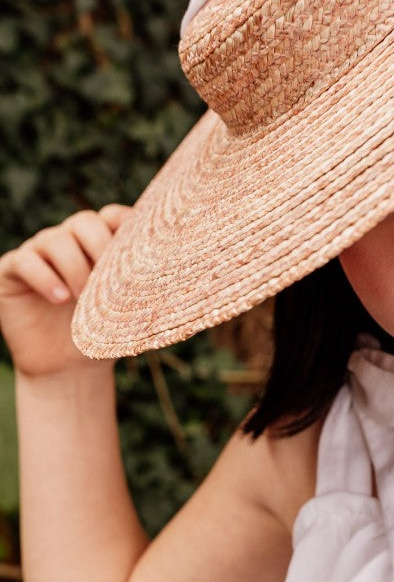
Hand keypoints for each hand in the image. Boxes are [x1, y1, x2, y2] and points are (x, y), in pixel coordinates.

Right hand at [0, 205, 133, 377]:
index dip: (125, 223)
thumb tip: (188, 266)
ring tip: (82, 299)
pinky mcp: (12, 269)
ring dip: (74, 268)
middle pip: (85, 221)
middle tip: (107, 282)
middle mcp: (69, 239)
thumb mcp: (130, 304)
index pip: (112, 215)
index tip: (139, 247)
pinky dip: (45, 277)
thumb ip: (148, 281)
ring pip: (56, 239)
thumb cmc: (104, 331)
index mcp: (99, 240)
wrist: (68, 366)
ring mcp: (39, 251)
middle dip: (99, 248)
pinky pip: (25, 260)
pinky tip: (60, 299)